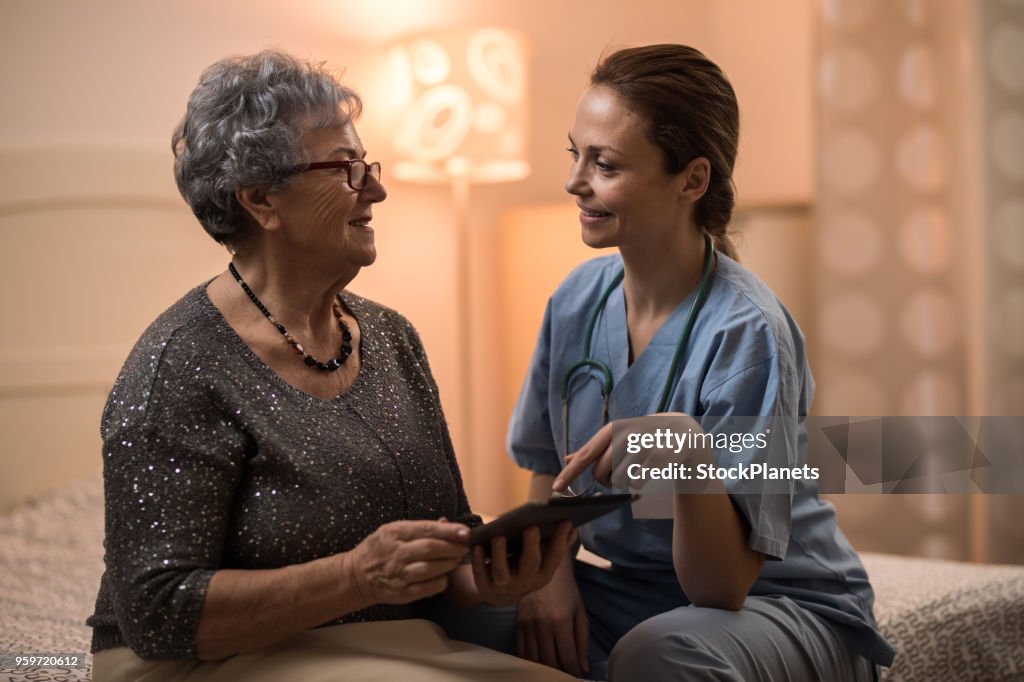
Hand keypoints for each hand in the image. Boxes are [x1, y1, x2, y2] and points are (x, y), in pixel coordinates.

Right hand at [344, 520, 468, 605]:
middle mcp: (396, 553)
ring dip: (448, 564)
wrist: (356, 576)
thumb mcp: (393, 531)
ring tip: (457, 560)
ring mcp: (398, 574)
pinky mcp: (401, 592)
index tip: (465, 532)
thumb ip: (420, 528)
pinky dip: (440, 582)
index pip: (427, 529)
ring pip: (430, 569)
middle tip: (465, 547)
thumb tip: (446, 523)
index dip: (449, 531)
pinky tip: (444, 576)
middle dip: (453, 548)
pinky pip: (427, 588)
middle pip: (430, 549)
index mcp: (394, 533)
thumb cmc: (379, 549)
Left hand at [470, 521, 574, 606]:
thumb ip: (557, 543)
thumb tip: (573, 526)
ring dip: (500, 554)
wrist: (500, 593)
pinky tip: (477, 546)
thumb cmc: (523, 566)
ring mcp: (504, 586)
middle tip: (531, 527)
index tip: (564, 521)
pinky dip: (478, 561)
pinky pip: (480, 575)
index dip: (561, 540)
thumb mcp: (541, 559)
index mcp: (543, 574)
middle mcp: (526, 582)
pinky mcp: (485, 587)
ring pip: (502, 571)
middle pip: (530, 564)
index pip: (555, 556)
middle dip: (531, 546)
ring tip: (499, 536)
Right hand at [516, 558, 588, 675]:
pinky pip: (520, 649)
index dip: (573, 672)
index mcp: (561, 622)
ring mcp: (528, 624)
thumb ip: (583, 640)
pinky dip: (527, 661)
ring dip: (543, 669)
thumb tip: (583, 666)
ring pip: (534, 659)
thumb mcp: (580, 612)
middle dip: (559, 673)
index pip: (567, 657)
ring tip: (551, 673)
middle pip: (549, 662)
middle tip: (565, 677)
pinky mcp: (518, 623)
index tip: (577, 678)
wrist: (545, 567)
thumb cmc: (566, 590)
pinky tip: (535, 665)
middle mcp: (542, 625)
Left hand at [552, 413, 699, 492]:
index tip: (556, 488)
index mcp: (612, 429)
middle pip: (600, 472)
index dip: (569, 473)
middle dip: (605, 481)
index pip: (585, 454)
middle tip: (616, 478)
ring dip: (625, 482)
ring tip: (637, 470)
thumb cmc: (647, 439)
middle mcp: (624, 434)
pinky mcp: (659, 456)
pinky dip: (639, 483)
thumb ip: (595, 449)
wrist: (684, 434)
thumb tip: (567, 459)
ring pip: (619, 479)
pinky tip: (648, 473)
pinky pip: (638, 481)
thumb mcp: (620, 437)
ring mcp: (642, 443)